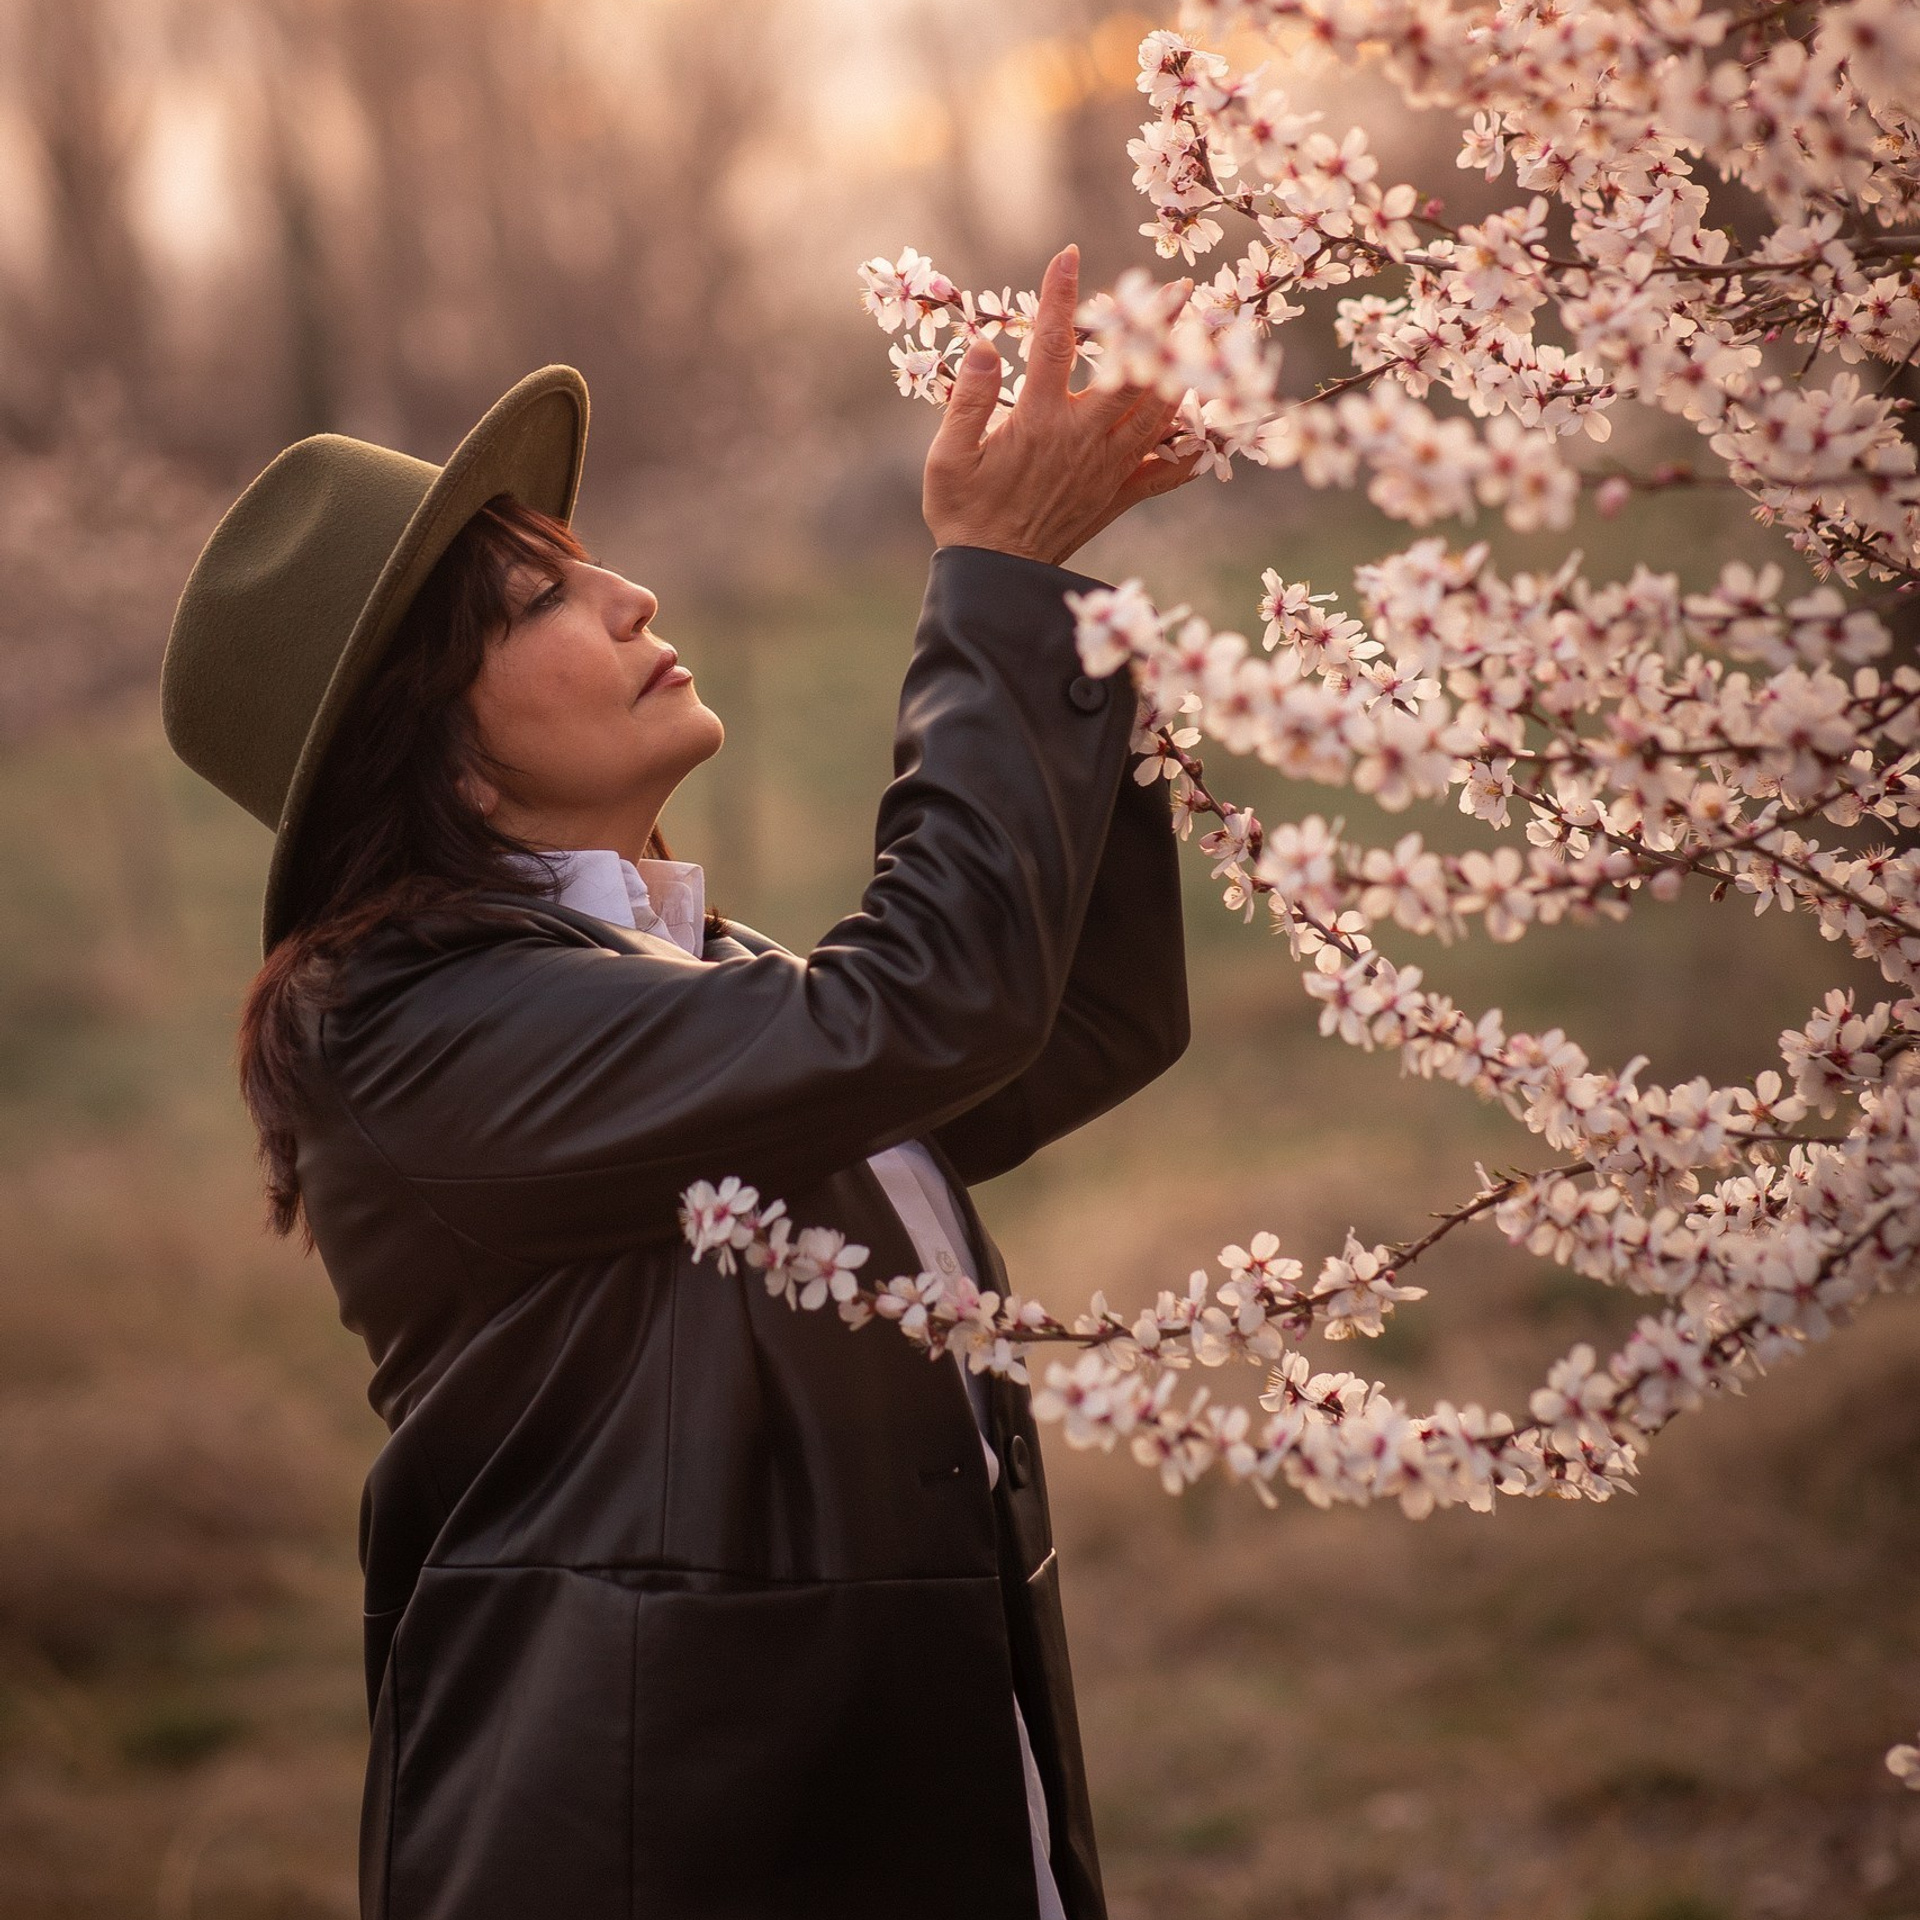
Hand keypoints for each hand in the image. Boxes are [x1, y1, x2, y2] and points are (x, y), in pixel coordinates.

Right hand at [921, 245, 1204, 567]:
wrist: (995, 578)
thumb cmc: (964, 513)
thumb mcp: (947, 457)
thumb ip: (969, 400)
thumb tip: (985, 346)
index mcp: (1038, 421)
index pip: (1053, 343)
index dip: (1061, 296)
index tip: (1070, 255)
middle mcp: (1081, 438)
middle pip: (1131, 372)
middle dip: (1157, 328)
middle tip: (1182, 291)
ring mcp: (1107, 467)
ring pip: (1159, 414)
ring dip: (1184, 373)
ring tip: (1204, 340)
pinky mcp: (1118, 495)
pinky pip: (1165, 471)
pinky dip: (1190, 448)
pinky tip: (1208, 426)